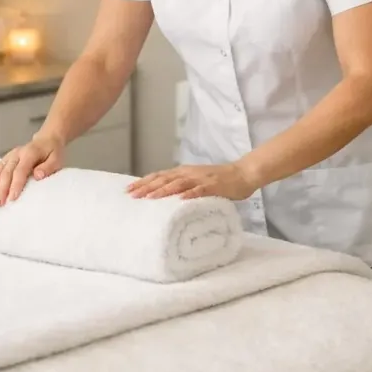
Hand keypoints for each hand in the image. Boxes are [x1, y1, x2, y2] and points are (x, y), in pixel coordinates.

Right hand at [0, 134, 65, 205]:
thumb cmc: (53, 152)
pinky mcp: (7, 158)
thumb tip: (38, 176)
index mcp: (30, 153)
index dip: (15, 185)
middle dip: (1, 189)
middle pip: (6, 172)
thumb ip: (48, 167)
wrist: (47, 139)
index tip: (12, 198)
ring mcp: (10, 155)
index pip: (20, 171)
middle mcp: (17, 154)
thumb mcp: (56, 159)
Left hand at [126, 163, 259, 200]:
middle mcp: (188, 173)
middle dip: (147, 187)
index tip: (129, 190)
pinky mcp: (213, 186)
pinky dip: (189, 194)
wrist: (242, 173)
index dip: (144, 182)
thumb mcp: (195, 181)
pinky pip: (199, 190)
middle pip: (164, 179)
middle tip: (132, 195)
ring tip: (149, 198)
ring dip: (163, 191)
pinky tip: (180, 199)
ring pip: (177, 184)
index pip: (159, 176)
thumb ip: (182, 187)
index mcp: (183, 172)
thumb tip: (166, 198)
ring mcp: (200, 179)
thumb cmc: (218, 180)